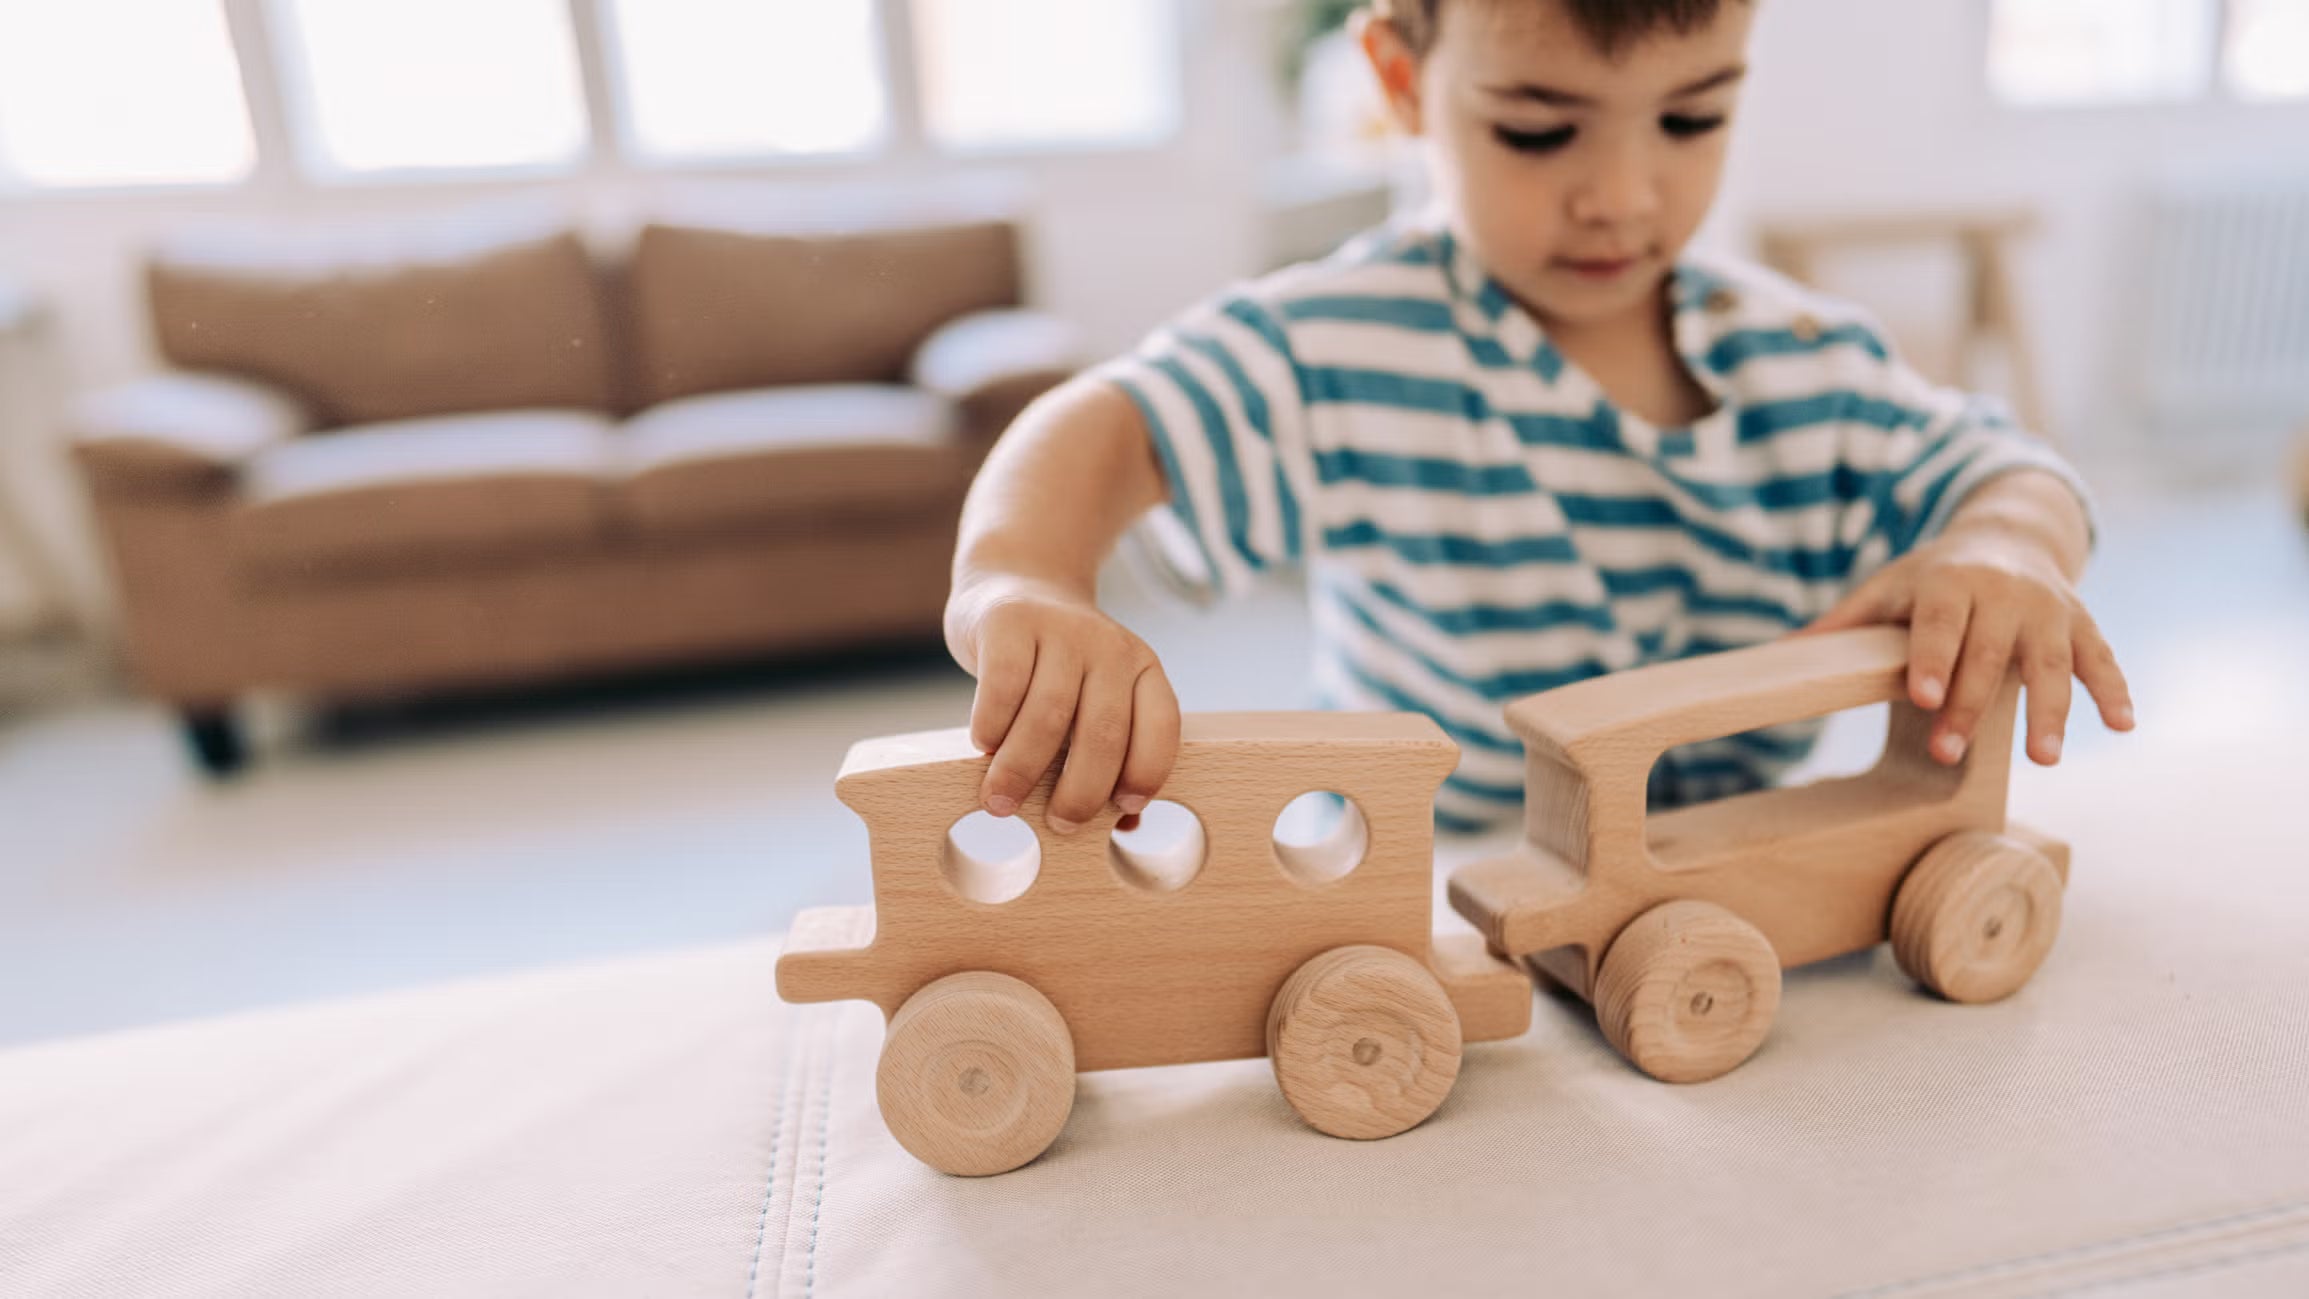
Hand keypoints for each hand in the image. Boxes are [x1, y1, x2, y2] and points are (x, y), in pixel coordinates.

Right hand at [946, 574, 1180, 832]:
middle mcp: (1109, 647)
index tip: (1123, 812)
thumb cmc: (1056, 670)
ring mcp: (1061, 630)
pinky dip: (993, 728)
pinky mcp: (1010, 623)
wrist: (1013, 586)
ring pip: (1048, 715)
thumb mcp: (1094, 698)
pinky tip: (983, 747)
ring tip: (1000, 803)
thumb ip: (1110, 752)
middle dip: (1081, 790)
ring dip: (1022, 770)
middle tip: (1059, 824)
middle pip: (1103, 731)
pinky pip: (1003, 687)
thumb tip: (1124, 828)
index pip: (1161, 726)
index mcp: (1143, 669)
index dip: (1148, 773)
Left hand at [1800, 527, 2134, 766]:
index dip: (1932, 658)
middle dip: (1971, 704)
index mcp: (1949, 581)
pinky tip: (2123, 726)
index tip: (1923, 698)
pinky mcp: (2082, 622)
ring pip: (2053, 662)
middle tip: (1949, 751)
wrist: (2009, 535)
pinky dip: (2115, 690)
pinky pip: (2102, 657)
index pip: (1938, 623)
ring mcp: (2048, 608)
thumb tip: (1778, 653)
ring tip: (2044, 758)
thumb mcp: (1888, 587)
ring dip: (2051, 711)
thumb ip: (1843, 622)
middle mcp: (2004, 592)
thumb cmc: (1933, 576)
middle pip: (1989, 653)